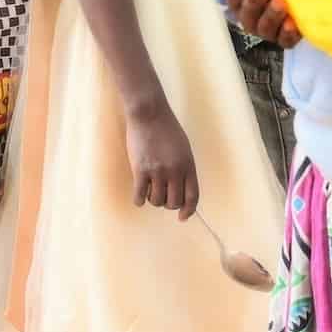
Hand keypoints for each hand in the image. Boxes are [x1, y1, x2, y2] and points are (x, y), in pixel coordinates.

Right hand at [125, 103, 199, 218]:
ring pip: (156, 201)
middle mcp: (175, 171)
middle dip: (168, 204)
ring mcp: (157, 171)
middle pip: (174, 203)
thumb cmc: (166, 129)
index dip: (188, 211)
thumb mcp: (183, 148)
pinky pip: (140, 196)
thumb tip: (180, 191)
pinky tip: (139, 194)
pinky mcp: (140, 170)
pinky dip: (139, 199)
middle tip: (162, 196)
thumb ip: (184, 168)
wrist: (149, 113)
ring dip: (153, 199)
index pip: (192, 197)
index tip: (182, 217)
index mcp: (188, 165)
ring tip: (150, 187)